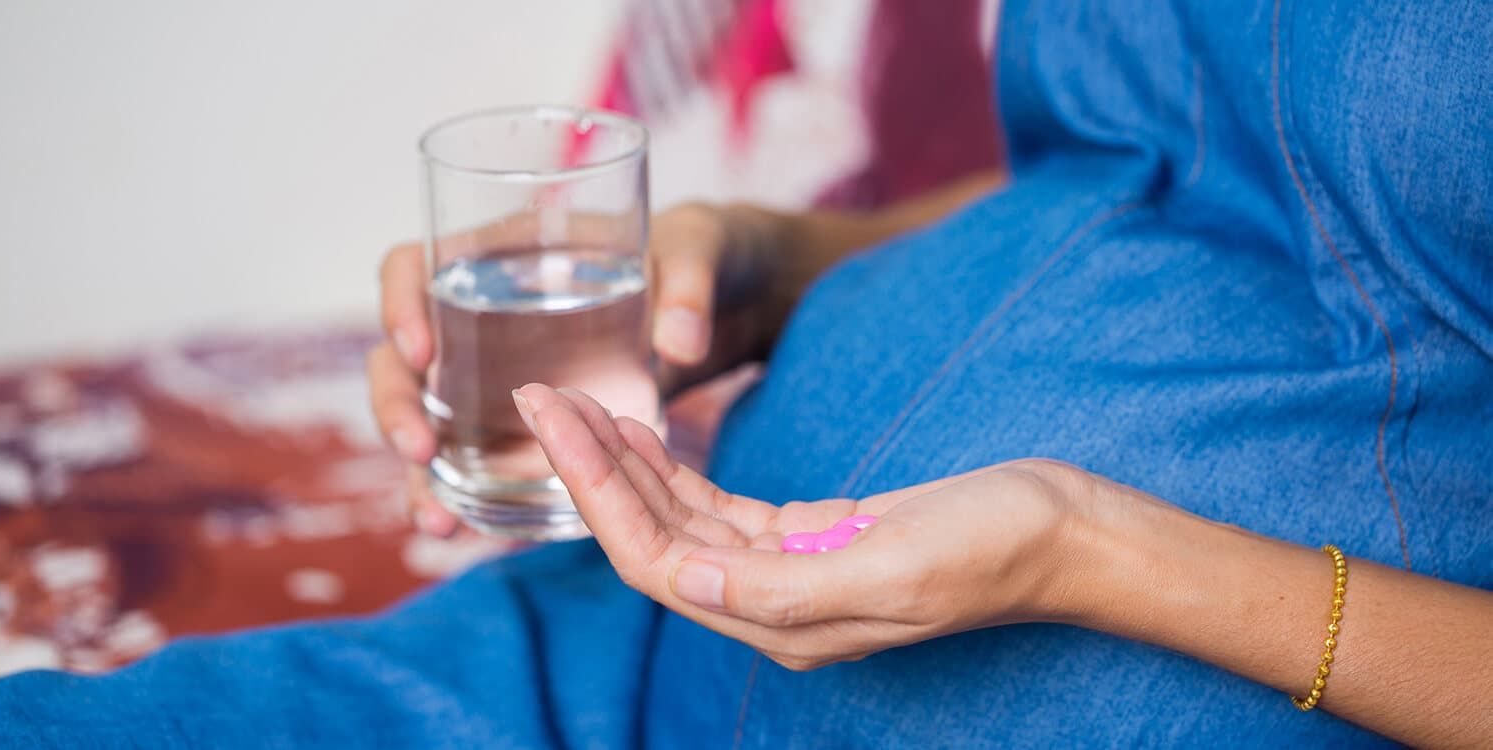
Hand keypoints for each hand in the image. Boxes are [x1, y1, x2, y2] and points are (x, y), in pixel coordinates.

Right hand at [368, 204, 790, 535]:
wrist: (731, 294)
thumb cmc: (704, 254)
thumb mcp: (702, 250)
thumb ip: (691, 288)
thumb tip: (680, 345)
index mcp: (509, 255)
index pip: (416, 265)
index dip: (401, 302)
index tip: (422, 350)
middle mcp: (487, 316)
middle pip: (404, 355)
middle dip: (396, 405)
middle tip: (421, 448)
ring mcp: (500, 373)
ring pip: (428, 417)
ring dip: (418, 469)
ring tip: (437, 520)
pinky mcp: (528, 422)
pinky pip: (474, 455)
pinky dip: (459, 492)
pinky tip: (461, 530)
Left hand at [511, 383, 1104, 669]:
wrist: (1062, 531)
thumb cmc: (992, 548)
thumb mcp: (893, 567)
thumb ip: (788, 586)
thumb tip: (687, 580)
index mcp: (782, 618)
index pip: (655, 559)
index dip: (596, 492)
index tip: (555, 417)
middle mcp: (772, 602)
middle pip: (652, 536)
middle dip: (592, 467)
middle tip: (542, 393)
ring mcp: (789, 570)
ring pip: (679, 519)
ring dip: (626, 463)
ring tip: (578, 401)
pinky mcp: (810, 536)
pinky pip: (719, 506)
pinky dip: (676, 468)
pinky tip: (648, 433)